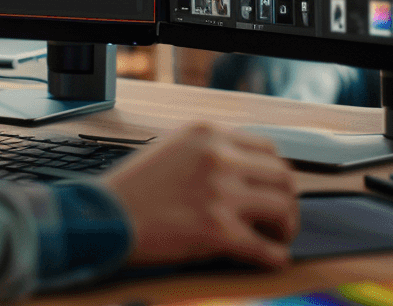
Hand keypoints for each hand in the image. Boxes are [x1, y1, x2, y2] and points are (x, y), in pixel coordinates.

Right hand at [99, 122, 297, 268]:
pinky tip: (272, 258)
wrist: (104, 217)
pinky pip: (264, 247)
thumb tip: (244, 172)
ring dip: (286, 226)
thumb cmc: (131, 188)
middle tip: (281, 217)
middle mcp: (218, 158)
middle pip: (282, 176)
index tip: (274, 188)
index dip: (276, 174)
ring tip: (277, 237)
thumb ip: (207, 152)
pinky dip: (274, 256)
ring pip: (282, 208)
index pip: (267, 149)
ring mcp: (220, 194)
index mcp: (207, 134)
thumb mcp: (171, 149)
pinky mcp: (218, 231)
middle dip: (288, 200)